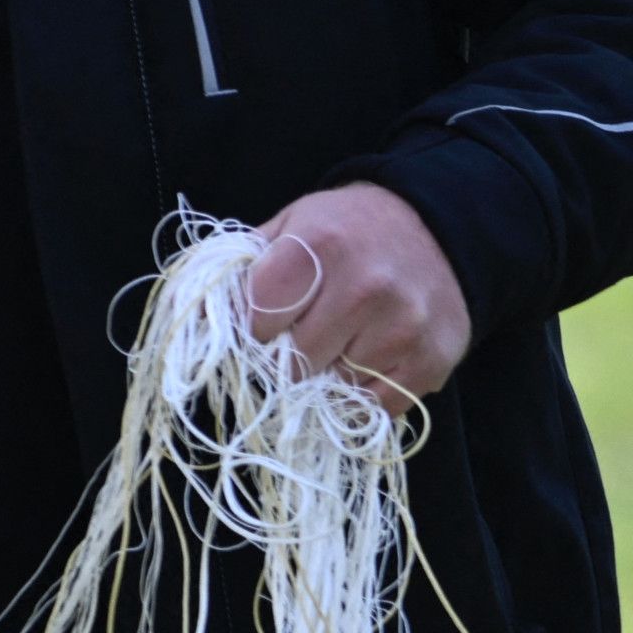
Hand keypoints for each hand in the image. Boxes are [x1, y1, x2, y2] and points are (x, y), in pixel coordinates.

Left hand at [245, 183, 471, 414]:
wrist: (440, 226)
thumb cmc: (347, 231)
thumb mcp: (290, 227)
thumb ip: (240, 270)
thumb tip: (192, 321)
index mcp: (321, 245)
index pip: (257, 320)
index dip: (254, 327)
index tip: (266, 319)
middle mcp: (367, 287)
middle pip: (292, 364)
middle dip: (289, 356)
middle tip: (307, 330)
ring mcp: (403, 326)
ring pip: (332, 389)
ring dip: (329, 374)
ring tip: (344, 337)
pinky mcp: (432, 359)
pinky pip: (374, 406)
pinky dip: (363, 391)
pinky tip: (370, 356)